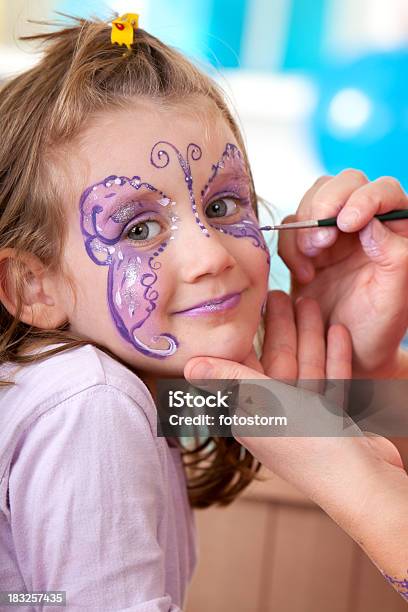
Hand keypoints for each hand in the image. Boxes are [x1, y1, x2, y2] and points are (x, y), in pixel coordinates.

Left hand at [184, 291, 407, 599]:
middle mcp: (274, 415)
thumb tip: (187, 366)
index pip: (242, 365)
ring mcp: (305, 418)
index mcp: (249, 414)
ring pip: (305, 366)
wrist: (363, 483)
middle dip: (280, 327)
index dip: (244, 333)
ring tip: (310, 301)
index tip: (245, 304)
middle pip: (276, 360)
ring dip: (308, 335)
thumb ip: (228, 379)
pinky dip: (333, 356)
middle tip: (280, 292)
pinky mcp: (332, 420)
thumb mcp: (262, 404)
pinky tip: (337, 328)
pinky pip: (330, 380)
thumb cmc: (306, 443)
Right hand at [278, 171, 407, 376]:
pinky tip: (304, 275)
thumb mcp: (395, 297)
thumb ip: (394, 255)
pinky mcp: (309, 245)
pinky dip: (290, 246)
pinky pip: (291, 227)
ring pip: (314, 198)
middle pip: (345, 183)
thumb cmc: (377, 328)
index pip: (384, 191)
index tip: (348, 223)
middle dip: (326, 205)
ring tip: (311, 261)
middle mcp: (367, 223)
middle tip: (321, 242)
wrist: (343, 352)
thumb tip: (371, 223)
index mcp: (398, 229)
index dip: (364, 198)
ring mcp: (336, 233)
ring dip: (305, 227)